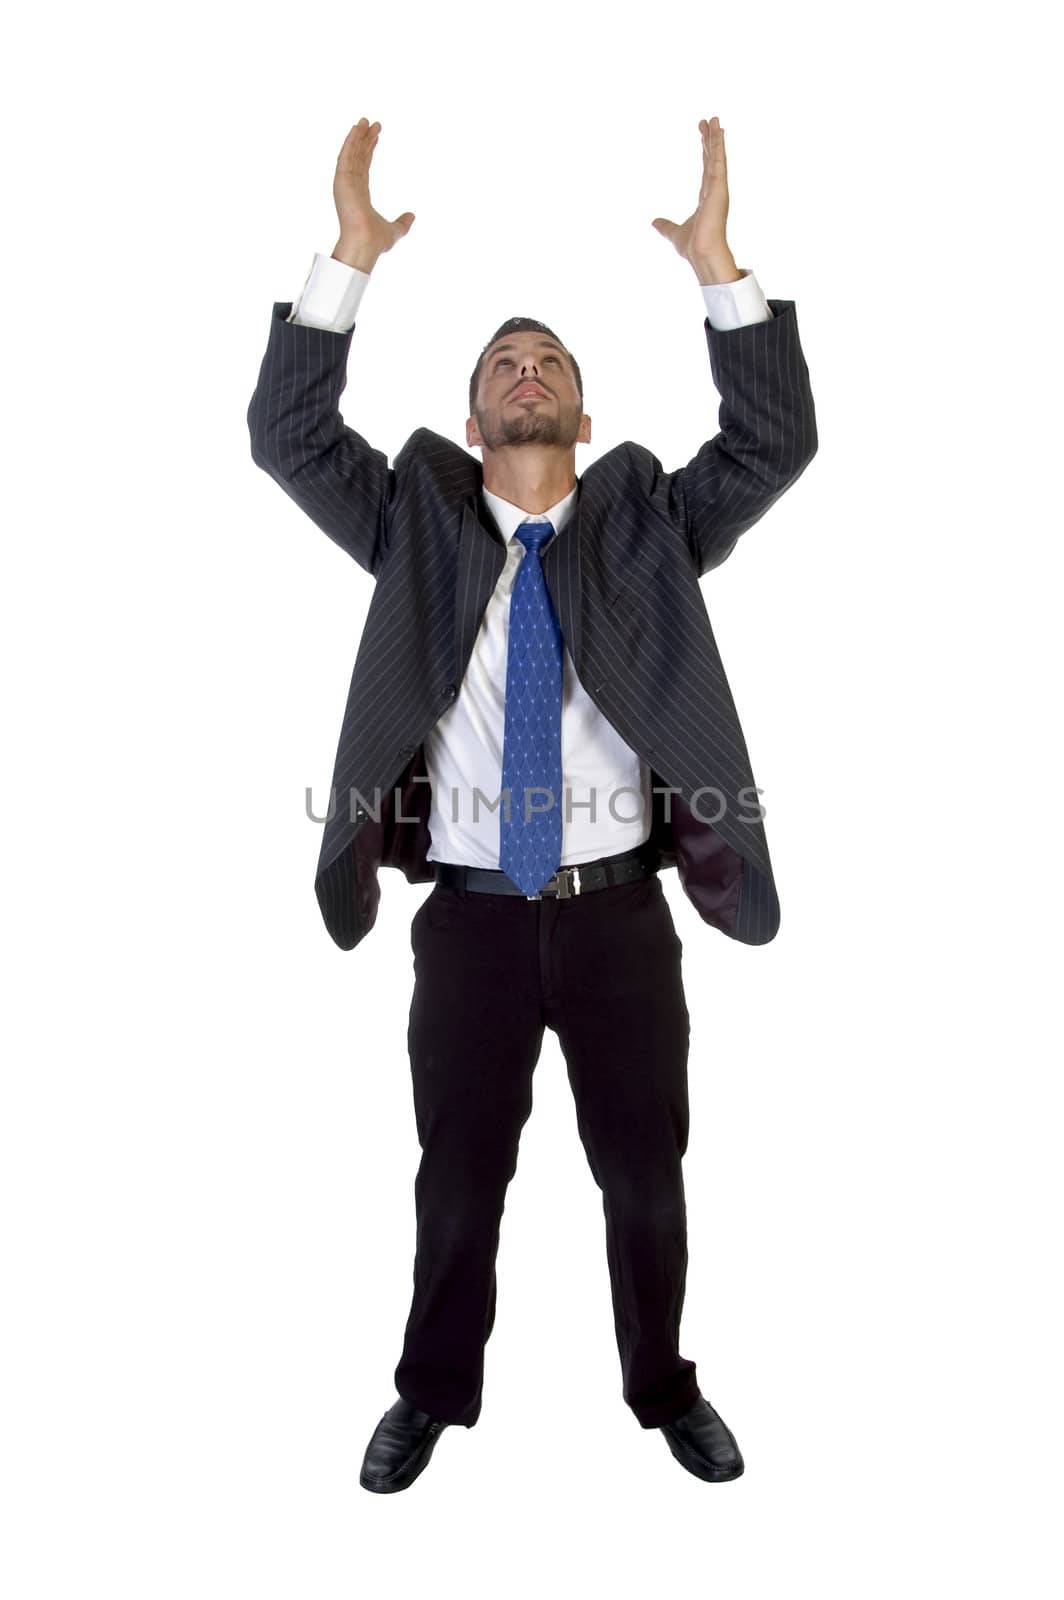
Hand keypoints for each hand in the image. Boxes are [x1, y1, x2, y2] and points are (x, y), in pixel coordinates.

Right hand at [332, 118, 414, 270]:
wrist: (366, 243)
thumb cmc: (376, 241)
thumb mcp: (395, 230)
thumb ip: (403, 223)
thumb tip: (412, 216)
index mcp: (360, 195)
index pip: (364, 167)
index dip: (369, 150)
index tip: (376, 136)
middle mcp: (351, 187)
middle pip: (357, 157)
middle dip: (364, 139)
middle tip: (372, 123)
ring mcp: (345, 183)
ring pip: (351, 153)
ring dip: (357, 136)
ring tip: (364, 120)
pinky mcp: (341, 180)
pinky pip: (345, 155)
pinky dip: (350, 141)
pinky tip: (356, 128)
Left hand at [651, 117, 737, 282]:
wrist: (701, 254)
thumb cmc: (693, 247)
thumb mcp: (673, 232)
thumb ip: (665, 226)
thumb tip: (654, 222)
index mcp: (706, 198)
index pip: (706, 170)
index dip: (705, 152)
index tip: (703, 135)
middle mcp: (714, 191)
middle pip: (712, 159)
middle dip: (711, 140)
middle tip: (710, 120)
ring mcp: (718, 189)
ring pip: (717, 157)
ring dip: (717, 138)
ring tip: (716, 119)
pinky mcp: (719, 188)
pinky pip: (719, 162)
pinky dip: (719, 146)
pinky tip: (719, 131)